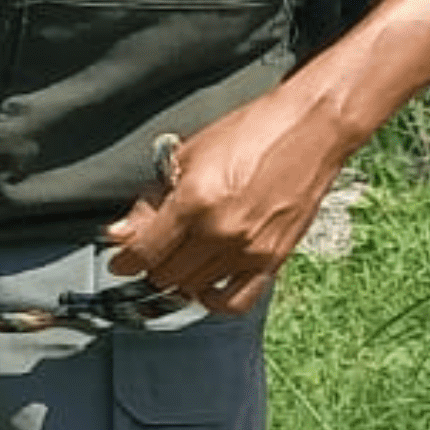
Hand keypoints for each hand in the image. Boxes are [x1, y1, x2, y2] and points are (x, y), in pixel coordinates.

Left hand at [104, 90, 353, 314]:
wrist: (313, 126)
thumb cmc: (253, 132)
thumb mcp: (189, 156)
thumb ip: (151, 201)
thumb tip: (116, 236)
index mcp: (194, 201)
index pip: (141, 254)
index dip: (124, 262)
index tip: (122, 262)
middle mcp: (219, 231)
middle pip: (164, 277)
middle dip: (153, 267)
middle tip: (158, 251)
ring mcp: (247, 249)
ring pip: (192, 290)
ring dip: (181, 280)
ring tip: (186, 257)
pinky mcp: (272, 260)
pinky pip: (234, 303)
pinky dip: (215, 300)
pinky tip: (209, 283)